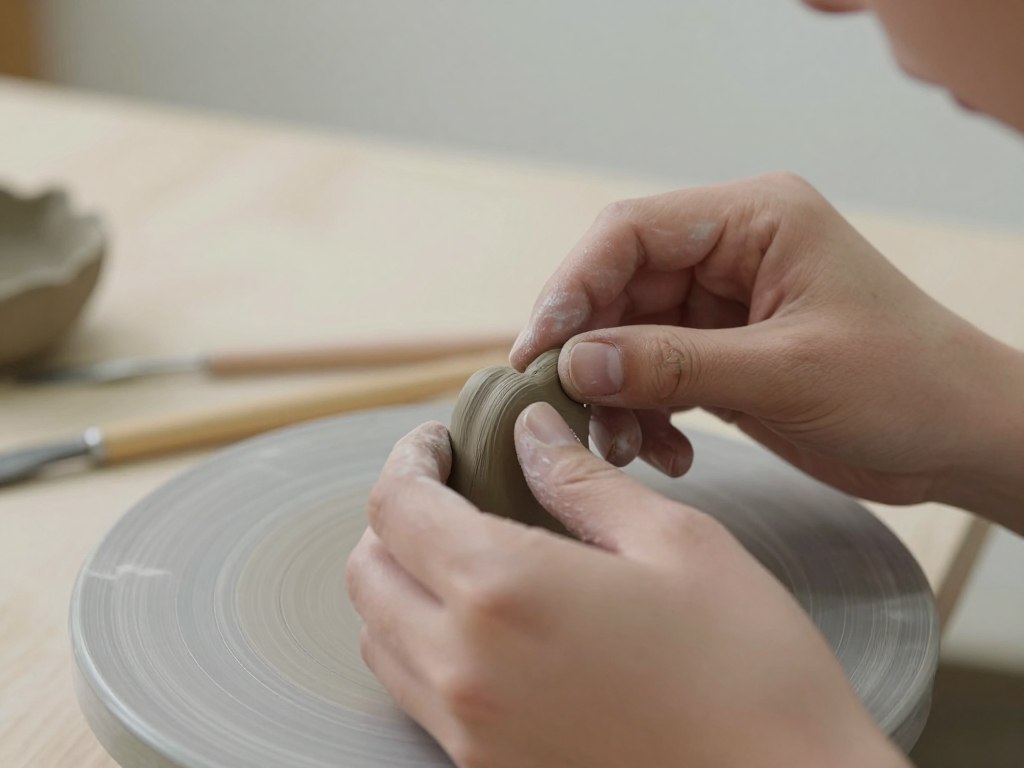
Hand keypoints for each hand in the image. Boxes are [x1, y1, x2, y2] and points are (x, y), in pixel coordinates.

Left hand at [346, 406, 907, 767]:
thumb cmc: (749, 663)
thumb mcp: (674, 541)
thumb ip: (581, 480)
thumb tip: (529, 431)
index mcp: (503, 589)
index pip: (397, 507)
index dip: (410, 459)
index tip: (441, 441)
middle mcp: (463, 666)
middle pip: (368, 573)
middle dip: (396, 518)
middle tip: (452, 487)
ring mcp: (470, 729)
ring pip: (380, 636)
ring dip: (402, 581)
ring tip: (465, 549)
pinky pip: (417, 692)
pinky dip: (423, 641)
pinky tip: (488, 619)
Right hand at [510, 173, 1023, 528]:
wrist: (963, 440)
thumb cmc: (906, 385)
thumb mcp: (785, 372)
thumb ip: (674, 364)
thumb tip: (575, 362)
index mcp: (754, 220)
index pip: (631, 232)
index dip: (573, 287)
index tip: (539, 349)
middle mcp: (731, 252)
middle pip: (621, 287)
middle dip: (592, 353)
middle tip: (567, 410)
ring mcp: (725, 306)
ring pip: (630, 337)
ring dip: (616, 394)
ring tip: (626, 447)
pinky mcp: (724, 354)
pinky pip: (656, 374)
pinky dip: (647, 414)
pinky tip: (667, 452)